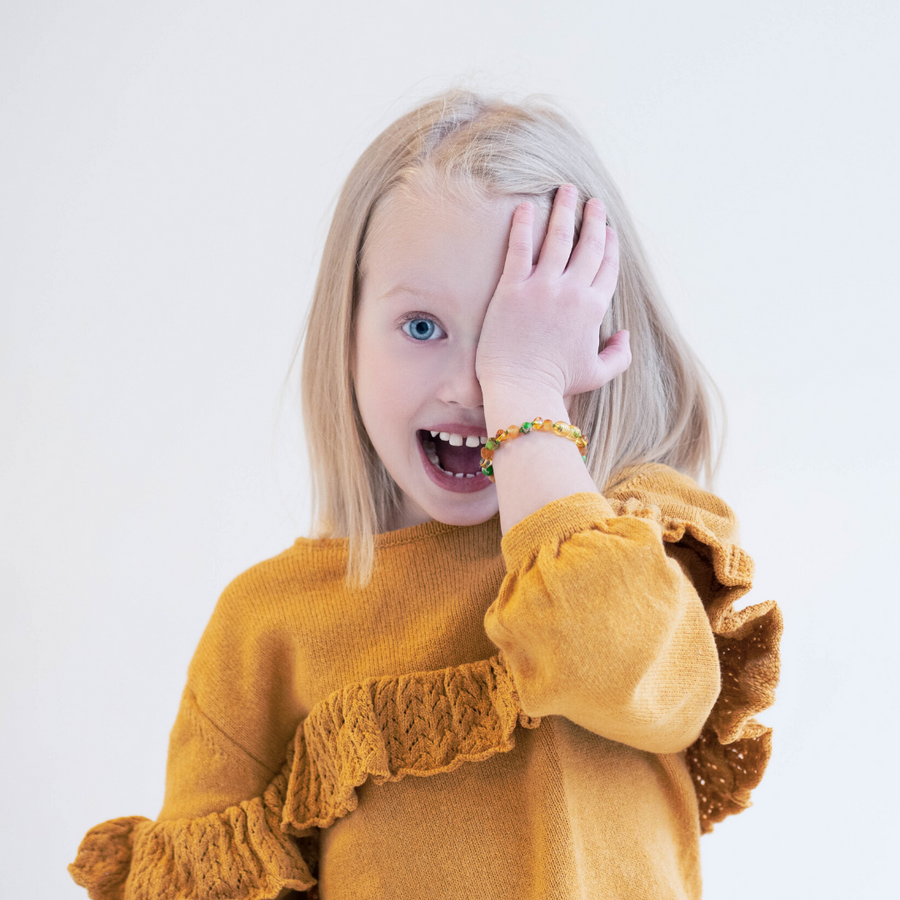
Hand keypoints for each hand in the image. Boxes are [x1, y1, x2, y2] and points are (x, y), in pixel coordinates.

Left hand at [475, 185, 630, 402]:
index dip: (609, 244)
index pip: (607, 266)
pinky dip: (524, 224)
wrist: (522, 389)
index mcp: (594, 309)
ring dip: (564, 210)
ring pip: (558, 237)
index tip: (607, 229)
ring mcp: (542, 288)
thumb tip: (625, 335)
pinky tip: (526, 206)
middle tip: (592, 201)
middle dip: (593, 218)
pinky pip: (520, 247)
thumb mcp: (597, 374)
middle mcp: (572, 292)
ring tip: (565, 190)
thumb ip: (619, 355)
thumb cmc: (557, 384)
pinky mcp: (513, 288)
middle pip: (588, 245)